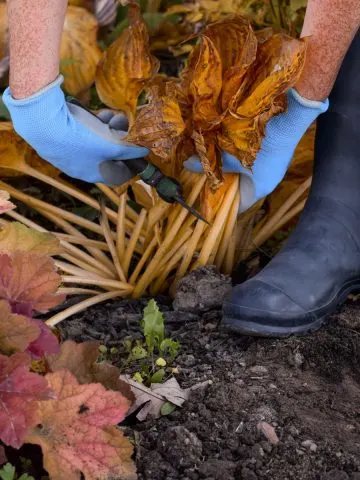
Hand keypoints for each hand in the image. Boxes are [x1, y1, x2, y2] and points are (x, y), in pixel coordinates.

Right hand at [2, 75, 147, 183]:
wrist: (42, 123)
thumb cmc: (80, 139)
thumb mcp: (112, 146)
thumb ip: (130, 150)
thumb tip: (145, 151)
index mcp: (94, 174)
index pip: (120, 175)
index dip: (132, 162)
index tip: (139, 149)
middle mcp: (83, 166)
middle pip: (110, 154)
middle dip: (120, 137)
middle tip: (124, 123)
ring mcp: (72, 151)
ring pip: (98, 140)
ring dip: (109, 127)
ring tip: (111, 115)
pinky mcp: (63, 136)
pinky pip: (85, 131)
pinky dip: (94, 122)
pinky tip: (97, 112)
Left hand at [185, 89, 328, 211]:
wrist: (288, 114)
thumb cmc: (257, 142)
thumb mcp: (229, 154)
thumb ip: (209, 162)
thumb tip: (187, 164)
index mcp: (260, 188)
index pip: (240, 206)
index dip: (223, 204)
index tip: (207, 199)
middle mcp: (269, 180)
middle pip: (242, 188)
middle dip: (224, 183)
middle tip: (205, 177)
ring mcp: (274, 165)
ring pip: (247, 172)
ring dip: (231, 166)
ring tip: (213, 162)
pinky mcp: (275, 150)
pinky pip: (253, 159)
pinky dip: (240, 156)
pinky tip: (227, 146)